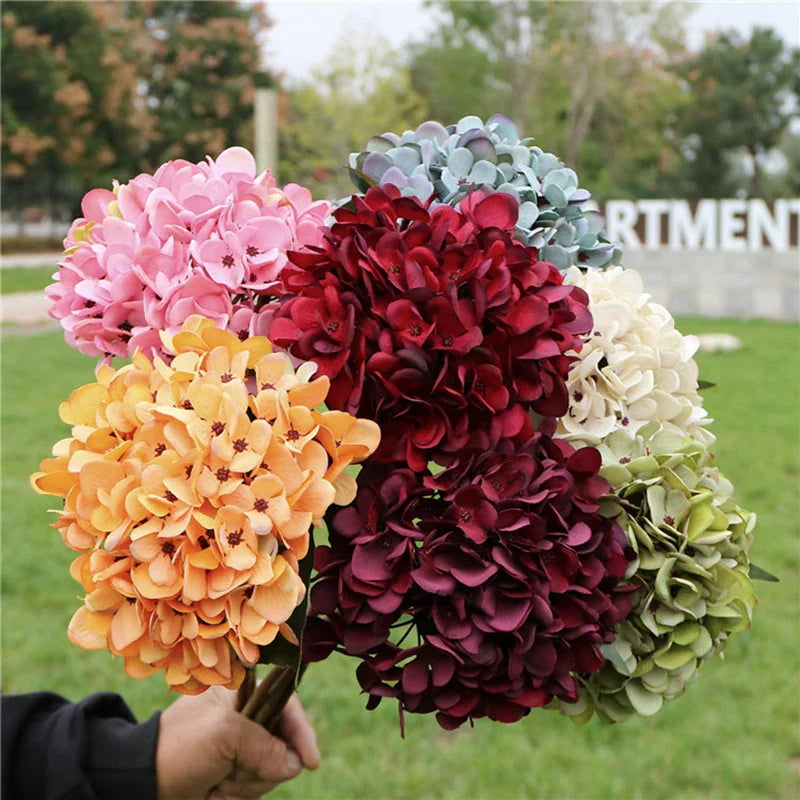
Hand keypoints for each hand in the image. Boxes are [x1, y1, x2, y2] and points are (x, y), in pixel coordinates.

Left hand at [156, 685, 319, 799]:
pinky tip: (214, 793)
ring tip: (216, 783)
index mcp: (243, 693)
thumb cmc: (179, 746)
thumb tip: (294, 764)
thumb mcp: (223, 735)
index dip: (301, 731)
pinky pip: (254, 789)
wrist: (143, 783)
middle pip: (283, 745)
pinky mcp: (234, 775)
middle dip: (260, 766)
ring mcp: (240, 749)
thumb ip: (264, 745)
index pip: (287, 704)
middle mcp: (246, 719)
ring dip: (245, 784)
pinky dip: (237, 796)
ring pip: (271, 772)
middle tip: (229, 771)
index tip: (310, 761)